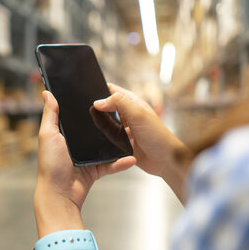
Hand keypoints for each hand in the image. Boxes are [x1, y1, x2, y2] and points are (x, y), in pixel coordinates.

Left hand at [34, 91, 136, 236]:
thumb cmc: (50, 165)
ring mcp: (88, 157)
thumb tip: (47, 93)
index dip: (86, 108)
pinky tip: (131, 157)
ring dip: (119, 142)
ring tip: (132, 133)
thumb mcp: (48, 135)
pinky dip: (121, 162)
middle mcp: (77, 144)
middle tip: (122, 112)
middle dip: (108, 123)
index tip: (99, 95)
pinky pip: (112, 165)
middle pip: (95, 130)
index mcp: (64, 134)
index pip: (77, 117)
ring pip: (107, 147)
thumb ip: (50, 115)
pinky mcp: (96, 170)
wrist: (59, 195)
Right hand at [93, 84, 191, 201]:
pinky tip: (95, 139)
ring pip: (105, 123)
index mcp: (132, 102)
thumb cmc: (157, 135)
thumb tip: (98, 102)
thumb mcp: (138, 114)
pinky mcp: (122, 143)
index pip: (112, 90)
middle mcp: (127, 114)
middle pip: (106, 107)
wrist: (165, 160)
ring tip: (87, 125)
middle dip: (96, 109)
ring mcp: (124, 129)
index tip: (86, 92)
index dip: (100, 89)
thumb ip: (118, 103)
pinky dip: (102, 138)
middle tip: (83, 111)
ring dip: (98, 124)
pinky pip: (107, 138)